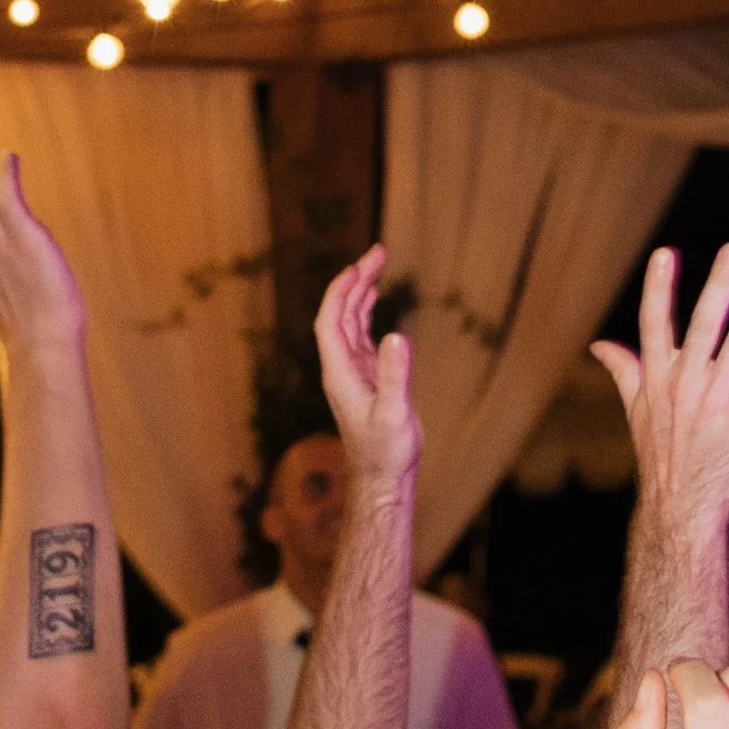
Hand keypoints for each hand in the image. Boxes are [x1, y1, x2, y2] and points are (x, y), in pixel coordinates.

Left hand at [313, 246, 418, 494]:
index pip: (331, 322)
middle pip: (340, 315)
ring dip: (361, 293)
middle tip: (379, 251)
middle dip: (355, 281)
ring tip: (378, 264)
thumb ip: (396, 376)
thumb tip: (398, 336)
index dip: (341, 292)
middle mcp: (341, 369)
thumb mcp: (394, 413)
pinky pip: (361, 335)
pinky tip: (376, 299)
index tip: (359, 266)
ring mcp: (353, 373)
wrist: (383, 478)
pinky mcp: (366, 378)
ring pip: (350, 322)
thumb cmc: (387, 450)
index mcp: (340, 374)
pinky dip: (367, 312)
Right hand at [595, 242, 728, 546]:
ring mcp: (716, 404)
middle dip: (719, 286)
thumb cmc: (661, 454)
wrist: (679, 509)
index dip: (659, 289)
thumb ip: (624, 370)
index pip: (654, 325)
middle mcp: (685, 386)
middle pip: (702, 327)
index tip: (666, 254)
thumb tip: (599, 345)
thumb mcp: (636, 410)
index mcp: (658, 379)